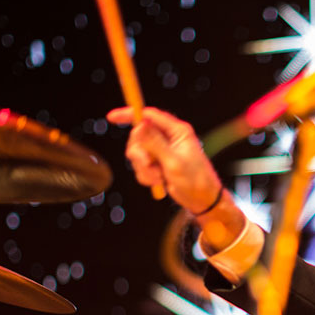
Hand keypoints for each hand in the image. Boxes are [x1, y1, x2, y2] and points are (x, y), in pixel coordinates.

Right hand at [106, 107, 221, 213]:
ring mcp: (162, 151)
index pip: (149, 115)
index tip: (112, 118)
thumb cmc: (195, 180)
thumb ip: (155, 143)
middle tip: (149, 165)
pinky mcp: (158, 164)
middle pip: (139, 136)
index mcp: (177, 131)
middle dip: (140, 154)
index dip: (130, 114)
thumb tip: (140, 125)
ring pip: (137, 153)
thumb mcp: (173, 162)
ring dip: (144, 168)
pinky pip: (140, 166)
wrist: (202, 200)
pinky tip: (159, 182)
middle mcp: (169, 138)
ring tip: (159, 178)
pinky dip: (146, 176)